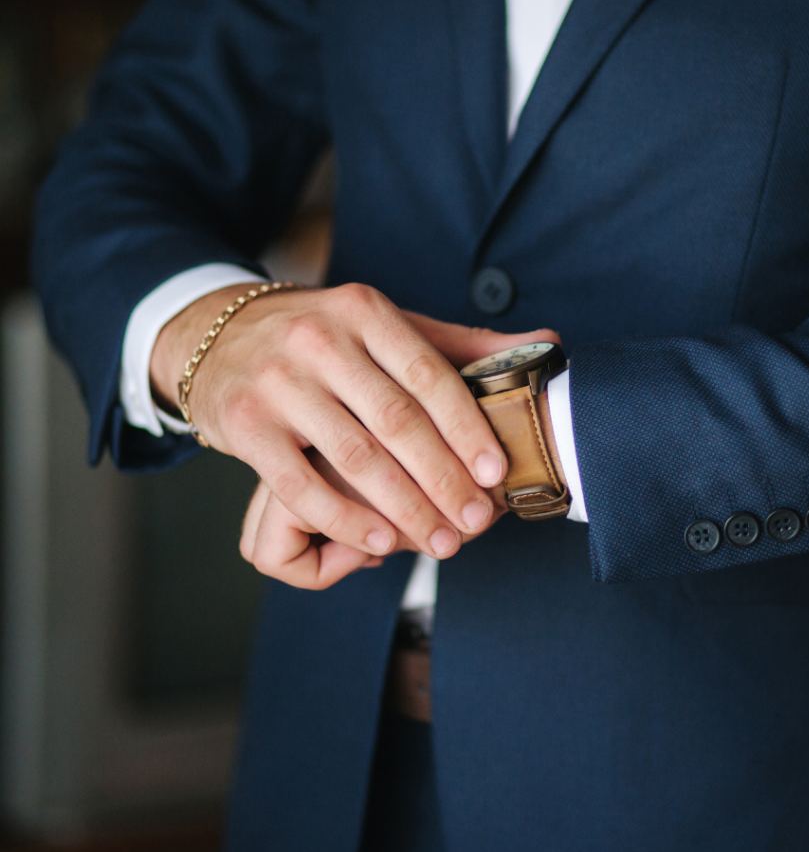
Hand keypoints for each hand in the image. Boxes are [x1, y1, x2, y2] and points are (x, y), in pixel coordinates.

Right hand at [151, 282, 557, 585]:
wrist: (221, 336)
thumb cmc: (325, 339)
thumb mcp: (388, 327)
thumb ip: (462, 343)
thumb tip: (544, 343)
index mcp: (365, 311)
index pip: (428, 374)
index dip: (467, 426)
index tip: (496, 471)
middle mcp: (318, 340)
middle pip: (396, 420)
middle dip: (443, 477)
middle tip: (476, 521)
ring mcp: (277, 382)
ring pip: (353, 455)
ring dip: (404, 506)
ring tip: (440, 540)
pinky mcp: (245, 424)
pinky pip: (298, 483)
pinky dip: (343, 517)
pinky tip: (380, 540)